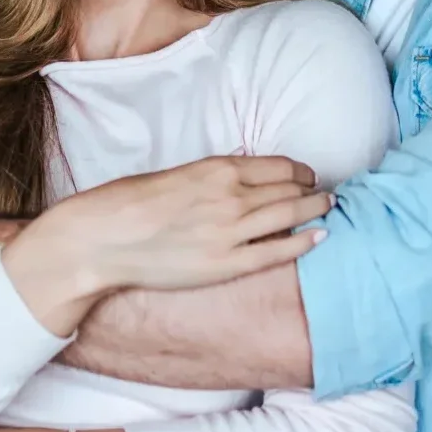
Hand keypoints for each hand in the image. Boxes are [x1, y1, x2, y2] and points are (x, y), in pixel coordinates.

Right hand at [1, 156, 331, 335]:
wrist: (104, 239)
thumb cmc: (130, 203)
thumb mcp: (178, 175)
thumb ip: (212, 177)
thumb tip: (240, 180)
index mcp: (217, 169)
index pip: (278, 166)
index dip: (300, 172)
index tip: (307, 176)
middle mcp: (232, 197)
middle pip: (291, 190)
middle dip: (313, 191)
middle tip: (326, 194)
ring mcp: (232, 233)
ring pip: (291, 216)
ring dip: (316, 211)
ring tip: (328, 210)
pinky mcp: (227, 265)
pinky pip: (277, 252)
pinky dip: (304, 242)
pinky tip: (320, 238)